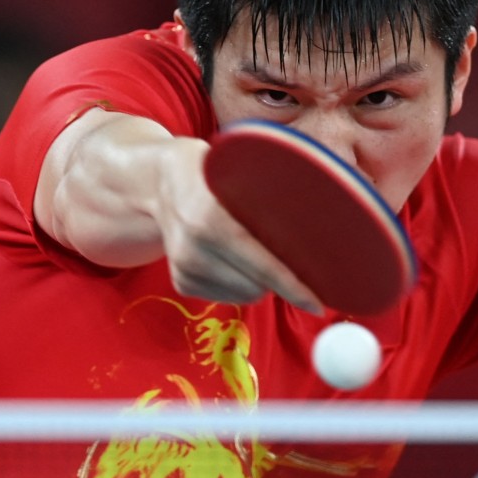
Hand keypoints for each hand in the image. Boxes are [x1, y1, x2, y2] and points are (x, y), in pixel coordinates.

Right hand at [154, 138, 323, 313]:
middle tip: (285, 254)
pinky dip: (240, 283)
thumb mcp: (238, 174)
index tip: (317, 304)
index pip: (262, 265)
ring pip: (246, 295)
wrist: (157, 183)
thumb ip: (270, 200)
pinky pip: (229, 297)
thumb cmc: (212, 174)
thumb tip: (321, 223)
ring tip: (252, 249)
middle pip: (258, 286)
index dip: (293, 287)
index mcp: (211, 220)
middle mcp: (193, 249)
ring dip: (260, 282)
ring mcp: (184, 268)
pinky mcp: (180, 283)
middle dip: (280, 278)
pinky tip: (232, 258)